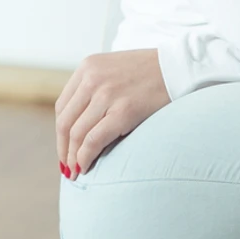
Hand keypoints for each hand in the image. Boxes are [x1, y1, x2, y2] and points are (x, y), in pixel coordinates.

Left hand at [55, 49, 170, 177]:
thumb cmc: (150, 72)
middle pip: (65, 122)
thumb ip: (95, 88)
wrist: (179, 67)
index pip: (63, 107)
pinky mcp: (123, 111)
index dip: (60, 133)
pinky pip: (93, 140)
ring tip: (75, 171)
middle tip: (66, 167)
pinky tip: (86, 167)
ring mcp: (107, 95)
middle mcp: (92, 79)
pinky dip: (85, 157)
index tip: (65, 148)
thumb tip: (81, 123)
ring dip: (73, 157)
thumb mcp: (114, 69)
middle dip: (64, 149)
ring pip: (77, 134)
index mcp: (87, 67)